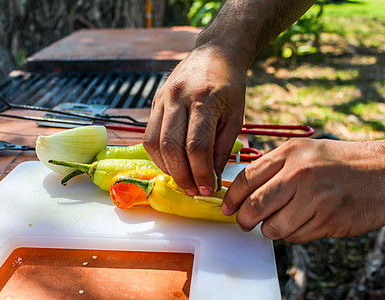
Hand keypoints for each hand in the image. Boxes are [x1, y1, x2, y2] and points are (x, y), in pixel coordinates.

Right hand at [143, 45, 246, 195]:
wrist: (215, 54)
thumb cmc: (230, 87)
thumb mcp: (235, 116)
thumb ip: (222, 148)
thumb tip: (211, 179)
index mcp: (204, 99)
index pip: (197, 145)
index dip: (202, 173)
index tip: (209, 190)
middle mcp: (178, 97)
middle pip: (171, 146)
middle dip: (182, 176)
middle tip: (194, 190)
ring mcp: (162, 98)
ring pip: (154, 143)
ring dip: (167, 168)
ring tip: (183, 180)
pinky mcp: (154, 102)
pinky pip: (149, 135)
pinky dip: (158, 156)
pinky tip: (172, 164)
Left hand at [222, 138, 384, 242]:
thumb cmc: (340, 163)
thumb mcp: (305, 152)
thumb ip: (275, 168)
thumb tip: (243, 191)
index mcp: (291, 152)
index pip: (247, 178)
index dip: (232, 197)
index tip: (227, 207)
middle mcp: (300, 173)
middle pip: (255, 205)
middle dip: (244, 219)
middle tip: (245, 222)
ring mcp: (316, 197)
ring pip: (274, 227)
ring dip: (271, 229)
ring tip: (280, 221)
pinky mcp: (329, 219)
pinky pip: (296, 236)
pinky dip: (293, 234)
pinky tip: (305, 221)